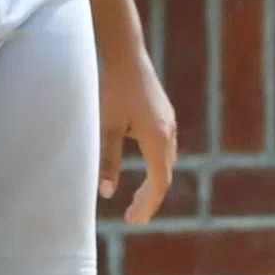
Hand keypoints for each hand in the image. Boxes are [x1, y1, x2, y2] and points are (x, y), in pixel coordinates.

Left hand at [98, 42, 176, 223]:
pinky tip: (145, 168)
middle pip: (165, 174)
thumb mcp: (105, 127)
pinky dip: (155, 165)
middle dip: (151, 198)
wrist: (125, 53)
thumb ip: (106, 160)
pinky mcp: (162, 113)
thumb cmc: (111, 88)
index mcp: (158, 139)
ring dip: (154, 182)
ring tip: (138, 199)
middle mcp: (169, 132)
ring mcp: (168, 121)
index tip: (134, 220)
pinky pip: (164, 148)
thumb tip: (107, 193)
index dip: (148, 205)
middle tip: (133, 217)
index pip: (158, 183)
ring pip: (166, 161)